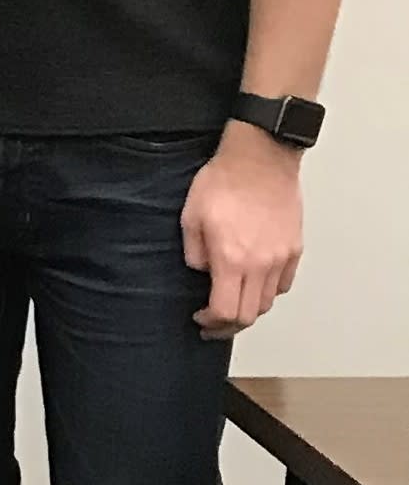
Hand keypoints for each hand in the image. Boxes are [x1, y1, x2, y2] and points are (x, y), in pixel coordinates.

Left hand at [182, 122, 302, 337]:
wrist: (260, 159)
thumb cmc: (223, 182)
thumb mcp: (190, 217)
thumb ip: (194, 253)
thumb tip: (202, 271)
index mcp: (232, 259)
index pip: (226, 311)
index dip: (211, 323)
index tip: (200, 319)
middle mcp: (261, 264)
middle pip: (250, 315)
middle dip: (228, 325)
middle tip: (213, 322)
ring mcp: (281, 257)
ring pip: (269, 302)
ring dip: (249, 309)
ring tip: (232, 303)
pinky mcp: (295, 248)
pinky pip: (284, 283)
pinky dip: (268, 291)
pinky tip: (254, 284)